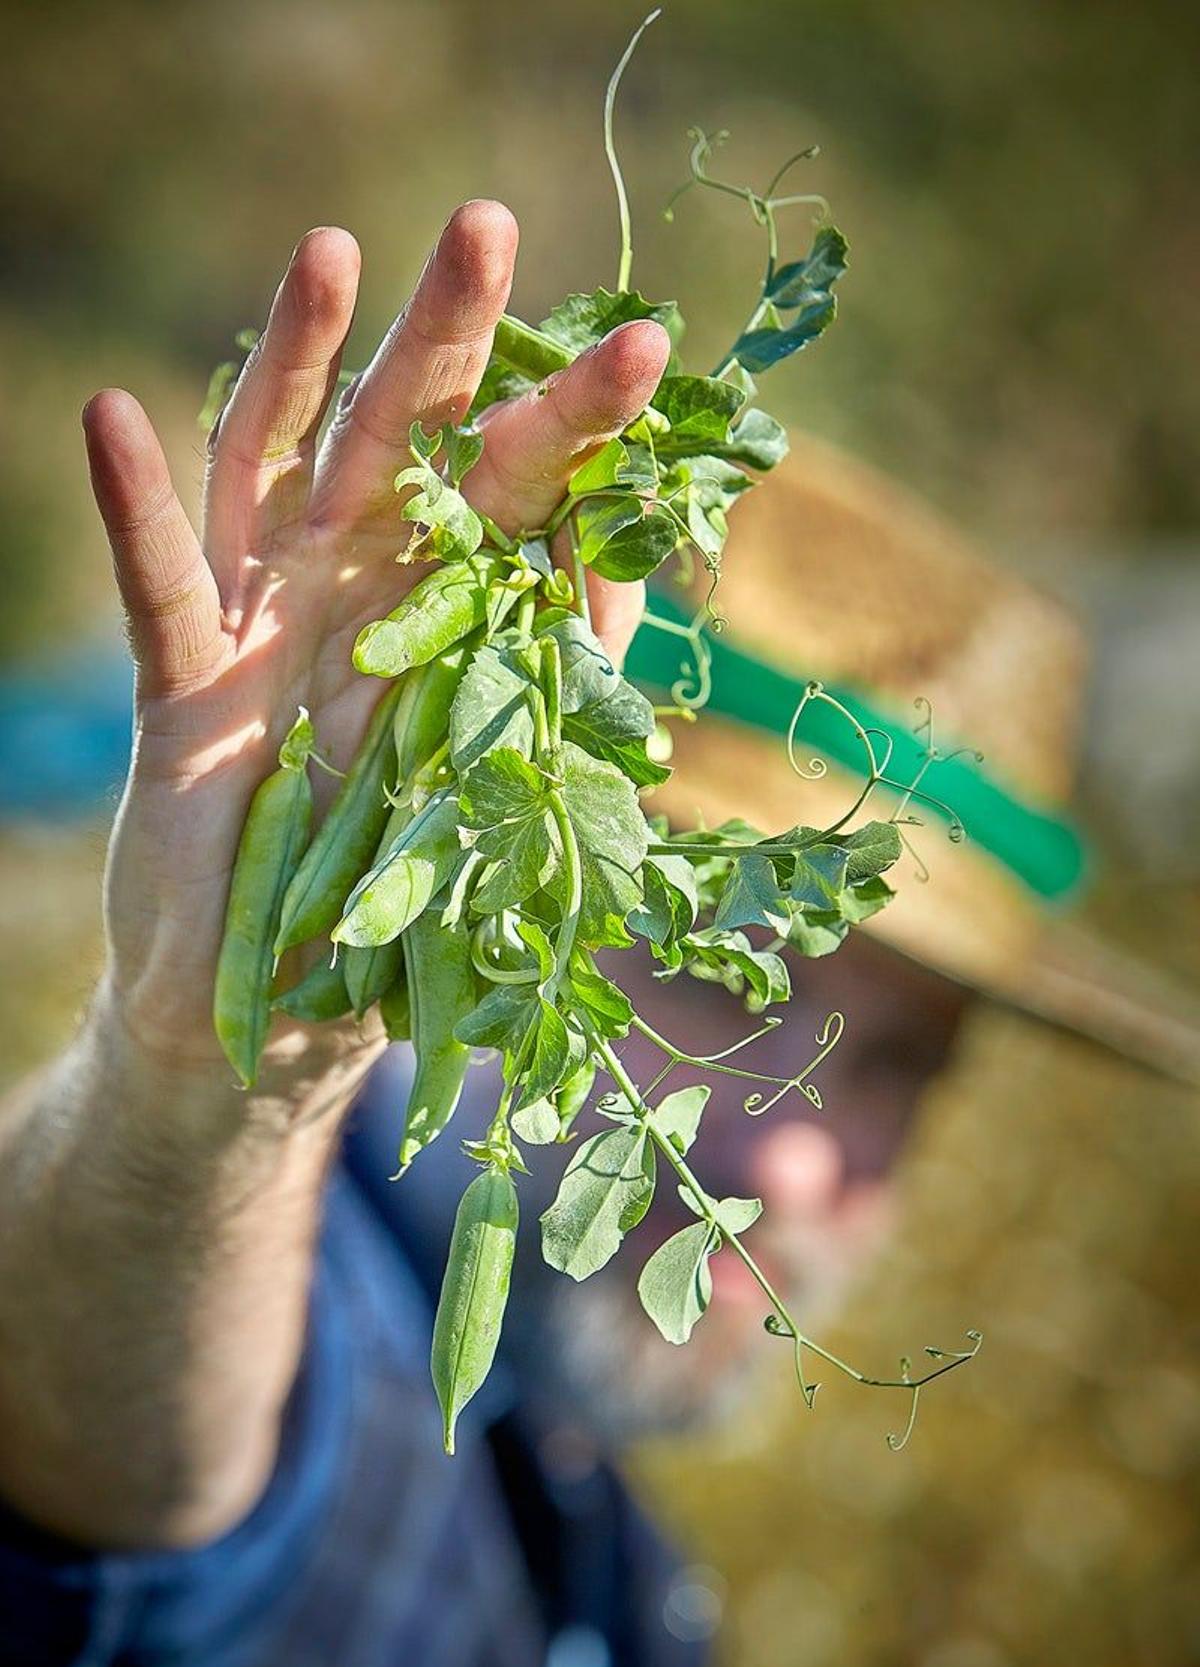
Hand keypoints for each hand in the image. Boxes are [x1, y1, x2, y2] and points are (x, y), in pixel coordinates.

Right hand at [84, 203, 669, 1080]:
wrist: (284, 1013)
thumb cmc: (413, 905)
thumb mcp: (510, 794)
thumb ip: (565, 676)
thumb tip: (636, 550)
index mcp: (458, 623)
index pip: (521, 501)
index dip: (577, 426)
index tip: (646, 349)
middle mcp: (365, 598)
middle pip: (405, 444)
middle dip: (448, 340)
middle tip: (486, 224)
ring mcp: (269, 631)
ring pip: (282, 473)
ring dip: (296, 365)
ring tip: (330, 250)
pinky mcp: (182, 690)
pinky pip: (160, 588)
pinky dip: (135, 509)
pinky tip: (110, 416)